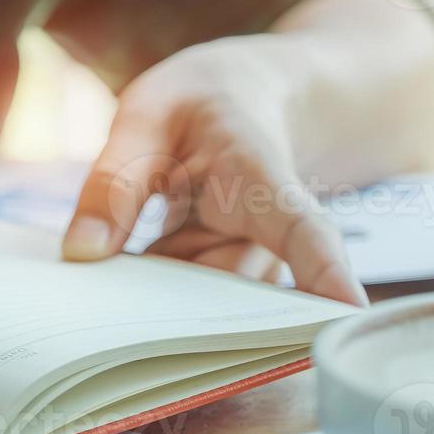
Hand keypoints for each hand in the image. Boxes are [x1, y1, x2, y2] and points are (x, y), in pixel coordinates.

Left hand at [61, 38, 367, 305]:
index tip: (350, 312)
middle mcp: (266, 234)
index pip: (302, 227)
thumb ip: (115, 179)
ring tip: (96, 309)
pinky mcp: (221, 279)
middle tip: (101, 334)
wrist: (245, 99)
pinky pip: (182, 306)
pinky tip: (104, 296)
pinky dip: (143, 304)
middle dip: (177, 325)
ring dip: (151, 315)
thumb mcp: (147, 114)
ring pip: (203, 311)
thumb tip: (82, 254)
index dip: (325, 270)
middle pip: (239, 299)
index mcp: (261, 177)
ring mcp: (247, 262)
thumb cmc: (202, 100)